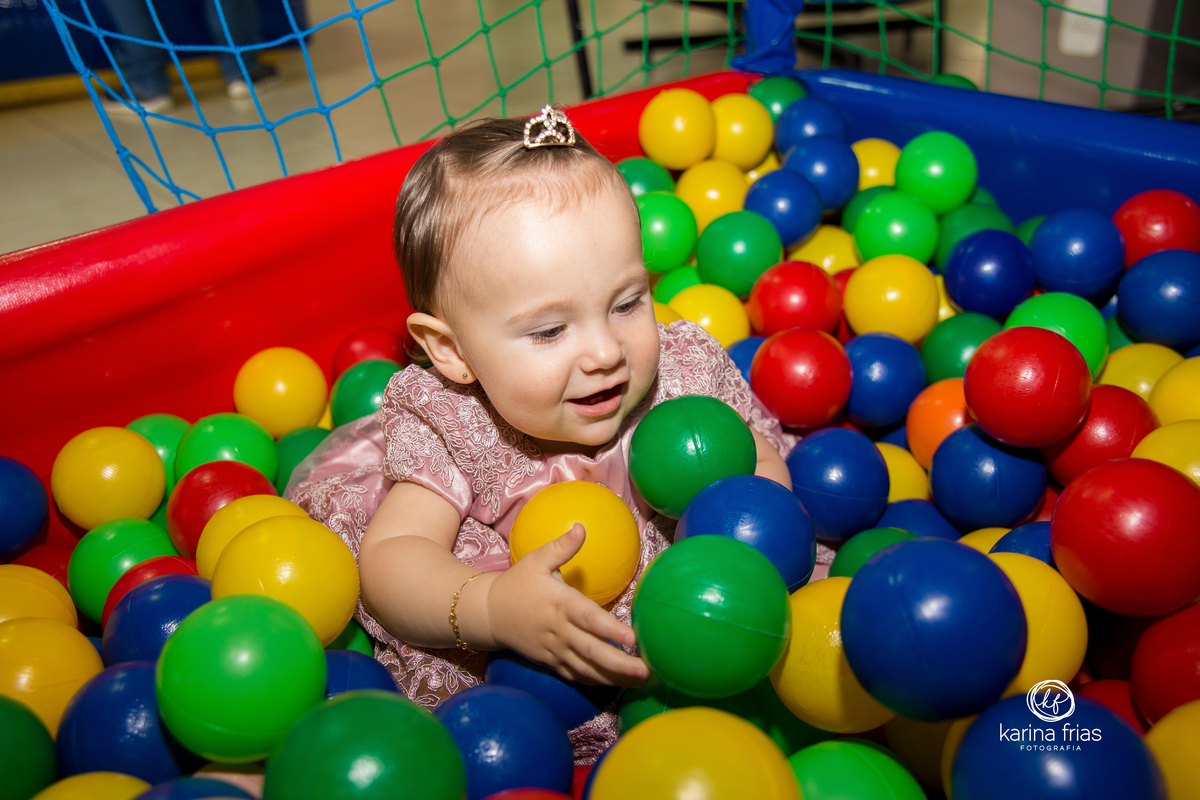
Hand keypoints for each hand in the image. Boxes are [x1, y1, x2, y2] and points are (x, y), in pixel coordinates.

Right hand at [486, 523, 648, 686]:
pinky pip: (575, 676)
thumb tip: (581, 527)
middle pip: (593, 652)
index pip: (589, 619)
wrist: (488, 613)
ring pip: (586, 669)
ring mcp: (554, 650)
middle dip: (621, 664)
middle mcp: (559, 630)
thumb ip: (561, 547)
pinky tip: (616, 684)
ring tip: (640, 681)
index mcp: (560, 604)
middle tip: (647, 671)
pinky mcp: (549, 662)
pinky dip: (595, 682)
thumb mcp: (536, 560)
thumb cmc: (517, 583)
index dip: (611, 630)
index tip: (633, 639)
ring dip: (614, 678)